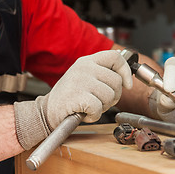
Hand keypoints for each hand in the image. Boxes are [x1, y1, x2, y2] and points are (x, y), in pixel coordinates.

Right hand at [14, 50, 132, 148]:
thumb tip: (125, 77)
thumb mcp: (84, 77)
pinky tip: (85, 113)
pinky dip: (94, 116)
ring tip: (90, 107)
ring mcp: (81, 81)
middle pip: (116, 81)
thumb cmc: (68, 97)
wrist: (47, 111)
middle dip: (113, 96)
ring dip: (103, 107)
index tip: (127, 84)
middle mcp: (84, 68)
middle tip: (100, 102)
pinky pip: (99, 108)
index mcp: (86, 61)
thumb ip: (101, 73)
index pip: (115, 57)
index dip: (125, 71)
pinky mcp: (78, 96)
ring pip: (110, 96)